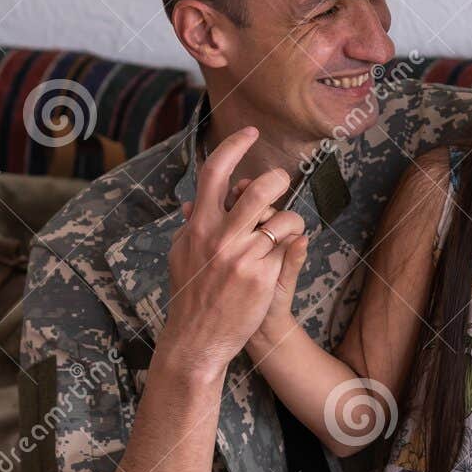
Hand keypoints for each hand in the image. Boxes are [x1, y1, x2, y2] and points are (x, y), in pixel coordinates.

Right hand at [162, 126, 307, 376]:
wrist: (198, 337)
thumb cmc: (192, 294)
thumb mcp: (182, 255)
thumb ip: (192, 227)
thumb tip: (191, 204)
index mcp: (198, 226)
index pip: (214, 173)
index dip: (234, 146)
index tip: (250, 133)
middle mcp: (219, 237)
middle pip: (258, 190)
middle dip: (276, 180)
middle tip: (282, 180)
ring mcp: (242, 256)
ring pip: (281, 219)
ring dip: (290, 218)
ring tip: (287, 226)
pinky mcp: (262, 276)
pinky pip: (286, 248)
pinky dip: (289, 247)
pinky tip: (282, 257)